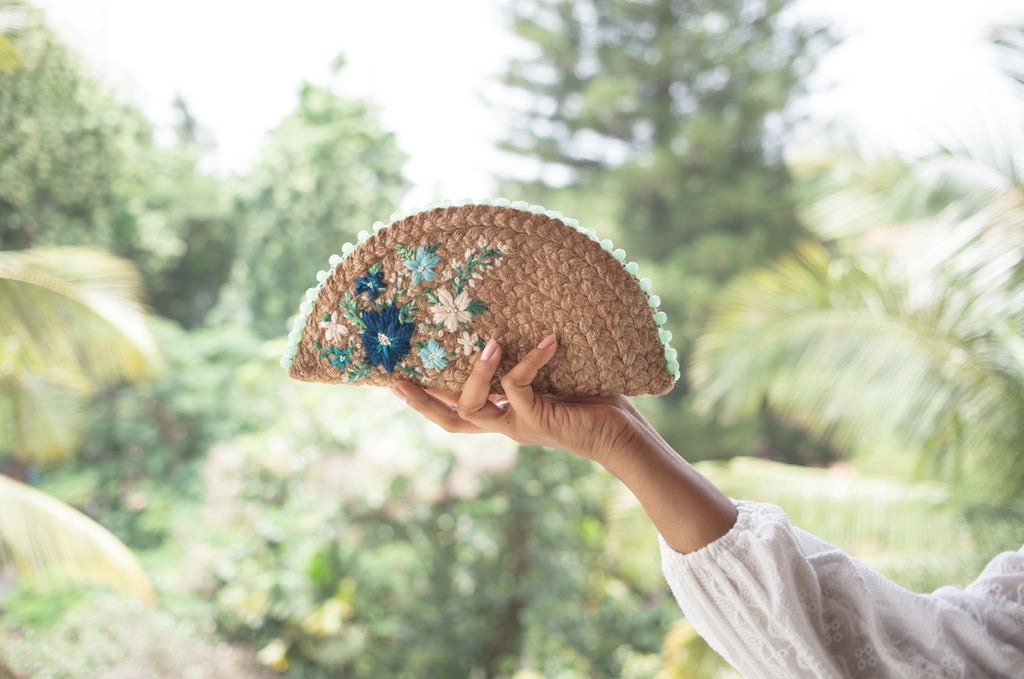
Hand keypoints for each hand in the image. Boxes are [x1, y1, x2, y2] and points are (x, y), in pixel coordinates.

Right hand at [389, 334, 650, 468]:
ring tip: (490, 342)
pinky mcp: (536, 419)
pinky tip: (549, 340)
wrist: (624, 436)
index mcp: (505, 417)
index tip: (399, 380)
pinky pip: (516, 385)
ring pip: (472, 407)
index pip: (458, 412)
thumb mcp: (557, 379)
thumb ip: (533, 365)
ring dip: (476, 372)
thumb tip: (519, 326)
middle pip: (450, 421)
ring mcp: (518, 424)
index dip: (428, 399)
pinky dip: (529, 360)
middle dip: (421, 402)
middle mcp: (506, 424)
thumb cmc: (595, 402)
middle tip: (395, 382)